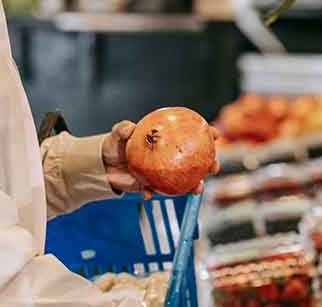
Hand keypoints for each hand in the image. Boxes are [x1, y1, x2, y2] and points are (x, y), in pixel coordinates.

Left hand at [102, 121, 220, 198]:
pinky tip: (149, 194)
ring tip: (198, 189)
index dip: (206, 133)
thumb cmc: (115, 145)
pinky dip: (154, 193)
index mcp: (167, 139)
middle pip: (197, 158)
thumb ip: (122, 129)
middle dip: (210, 163)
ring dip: (195, 185)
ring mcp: (164, 172)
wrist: (105, 166)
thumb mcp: (118, 135)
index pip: (191, 133)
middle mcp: (170, 155)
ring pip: (185, 179)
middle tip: (214, 166)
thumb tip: (129, 127)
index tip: (216, 134)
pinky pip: (158, 191)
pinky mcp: (154, 185)